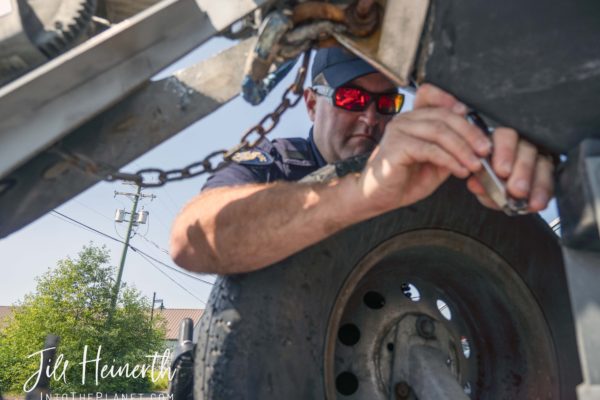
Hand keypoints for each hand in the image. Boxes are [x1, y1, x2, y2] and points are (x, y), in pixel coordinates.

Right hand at [354, 83, 553, 213]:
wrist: (377, 198)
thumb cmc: (402, 180)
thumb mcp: (435, 162)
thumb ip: (450, 149)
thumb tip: (477, 144)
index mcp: (412, 119)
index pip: (431, 95)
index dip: (450, 99)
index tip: (470, 114)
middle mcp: (404, 120)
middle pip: (443, 116)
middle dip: (470, 133)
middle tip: (485, 150)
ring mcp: (398, 132)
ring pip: (439, 131)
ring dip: (462, 148)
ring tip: (475, 164)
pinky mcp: (396, 147)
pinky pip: (430, 149)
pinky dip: (449, 160)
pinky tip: (459, 170)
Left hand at [465, 128, 554, 211]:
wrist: (503, 195)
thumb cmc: (489, 182)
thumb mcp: (480, 182)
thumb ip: (478, 182)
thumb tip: (475, 184)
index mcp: (501, 141)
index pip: (506, 136)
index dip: (505, 151)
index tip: (502, 171)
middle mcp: (523, 145)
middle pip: (528, 150)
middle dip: (522, 170)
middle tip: (516, 189)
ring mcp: (540, 157)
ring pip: (544, 164)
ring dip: (536, 184)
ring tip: (527, 201)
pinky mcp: (551, 173)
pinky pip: (552, 182)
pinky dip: (544, 194)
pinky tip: (537, 204)